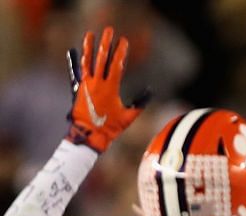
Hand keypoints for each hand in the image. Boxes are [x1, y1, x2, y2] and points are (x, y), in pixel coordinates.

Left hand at [66, 26, 146, 152]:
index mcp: (110, 88)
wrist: (89, 134)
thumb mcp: (129, 116)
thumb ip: (140, 103)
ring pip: (88, 61)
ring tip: (90, 34)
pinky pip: (78, 70)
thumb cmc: (110, 127)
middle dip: (106, 43)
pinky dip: (77, 60)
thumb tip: (150, 92)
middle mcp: (97, 82)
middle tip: (109, 31)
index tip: (124, 41)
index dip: (121, 52)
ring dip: (89, 47)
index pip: (116, 65)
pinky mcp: (79, 88)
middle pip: (101, 58)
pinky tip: (75, 51)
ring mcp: (86, 84)